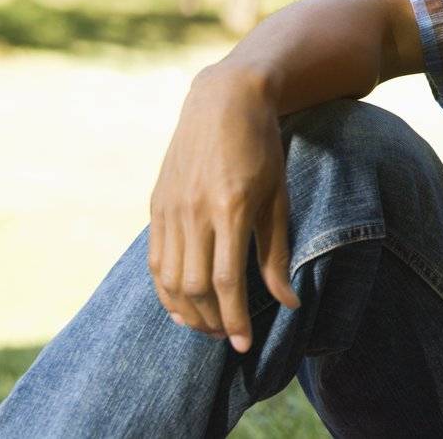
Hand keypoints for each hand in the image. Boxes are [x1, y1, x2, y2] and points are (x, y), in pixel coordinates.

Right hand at [147, 62, 301, 352]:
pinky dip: (165, 288)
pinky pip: (155, 259)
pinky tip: (180, 303)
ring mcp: (170, 207)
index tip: (244, 343)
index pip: (225, 281)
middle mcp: (194, 210)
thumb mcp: (277, 197)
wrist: (223, 100)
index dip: (234, 318)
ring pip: (169, 278)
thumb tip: (288, 302)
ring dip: (186, 311)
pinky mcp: (157, 204)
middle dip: (211, 320)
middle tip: (228, 336)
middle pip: (194, 286)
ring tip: (206, 325)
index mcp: (230, 208)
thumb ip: (276, 252)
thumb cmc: (261, 148)